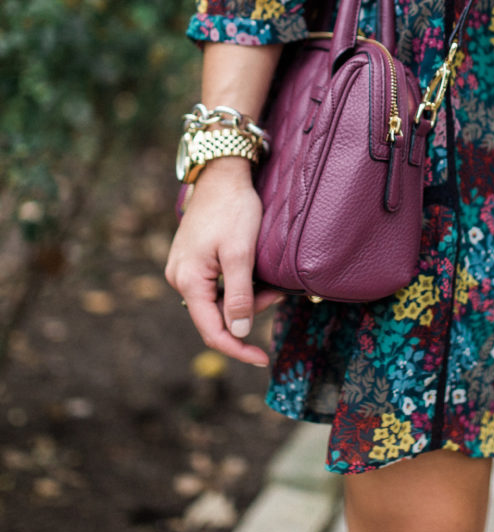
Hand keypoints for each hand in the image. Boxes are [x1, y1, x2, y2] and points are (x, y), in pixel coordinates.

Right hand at [165, 158, 281, 366]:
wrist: (221, 173)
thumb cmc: (232, 209)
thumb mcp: (240, 253)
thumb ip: (239, 296)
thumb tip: (237, 333)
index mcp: (188, 280)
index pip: (212, 331)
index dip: (237, 348)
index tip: (262, 359)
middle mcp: (179, 278)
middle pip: (216, 315)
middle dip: (248, 312)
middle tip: (277, 292)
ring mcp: (184, 268)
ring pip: (218, 300)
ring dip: (246, 297)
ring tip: (269, 280)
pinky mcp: (193, 259)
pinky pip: (216, 285)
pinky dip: (238, 285)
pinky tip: (254, 273)